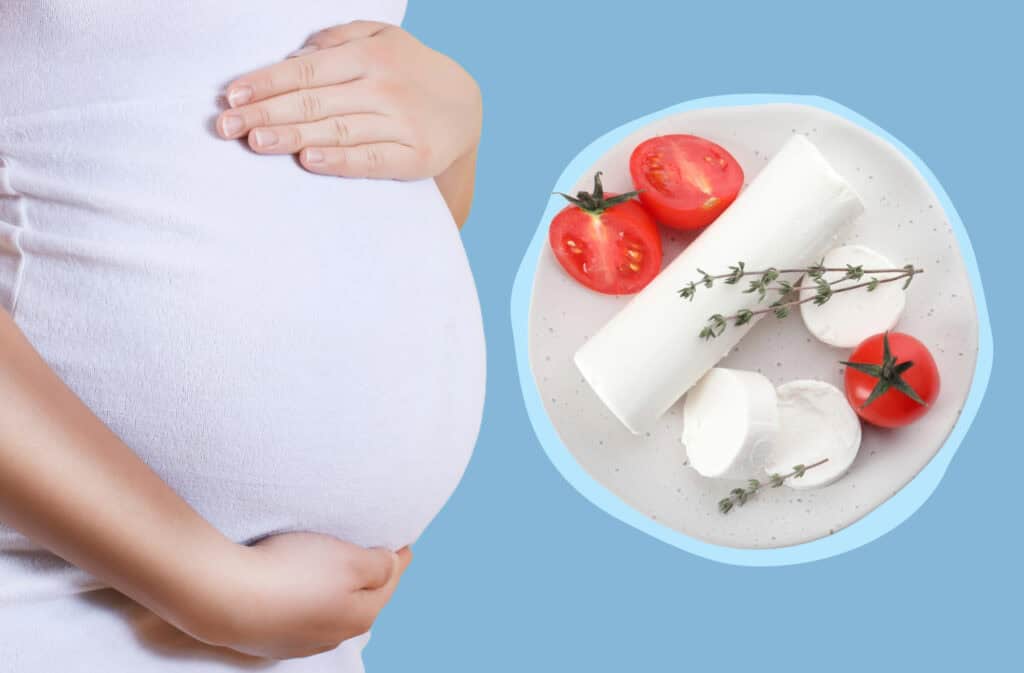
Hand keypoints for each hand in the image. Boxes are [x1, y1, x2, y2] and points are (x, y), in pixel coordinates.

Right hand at [212, 533, 411, 659]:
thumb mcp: (349, 560)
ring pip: (333, 613)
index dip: (399, 559)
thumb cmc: (292, 572)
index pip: (391, 582)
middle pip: (364, 601)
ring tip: (342, 571)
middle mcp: (335, 635)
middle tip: (379, 555)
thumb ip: (379, 565)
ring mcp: (301, 642)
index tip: (403, 543)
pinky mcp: (271, 640)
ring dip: (341, 592)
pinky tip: (306, 595)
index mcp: (361, 615)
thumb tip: (393, 565)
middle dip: (374, 578)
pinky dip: (311, 602)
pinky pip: (303, 618)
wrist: (226, 597)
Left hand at [216, 21, 481, 180]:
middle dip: (267, 113)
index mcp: (370, 55)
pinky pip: (371, 161)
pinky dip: (340, 161)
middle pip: (315, 101)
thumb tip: (297, 53)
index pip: (307, 70)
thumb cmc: (410, 71)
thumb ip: (341, 37)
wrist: (467, 107)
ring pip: (337, 130)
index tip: (232, 96)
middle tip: (226, 126)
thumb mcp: (384, 38)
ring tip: (255, 142)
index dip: (266, 82)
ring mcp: (401, 123)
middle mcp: (384, 87)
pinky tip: (308, 160)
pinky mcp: (415, 157)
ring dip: (293, 137)